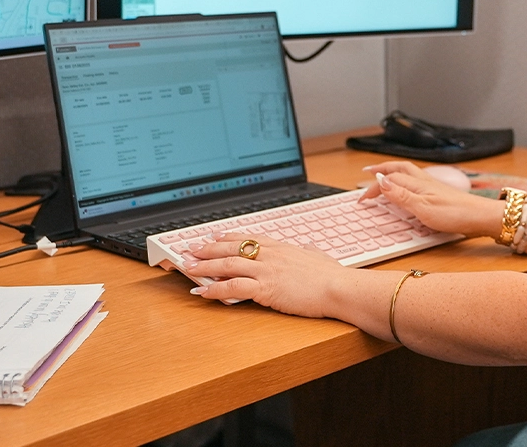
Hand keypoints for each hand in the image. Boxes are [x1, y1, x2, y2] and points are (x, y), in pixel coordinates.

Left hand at [181, 233, 347, 314]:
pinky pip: (233, 287)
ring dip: (204, 265)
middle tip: (190, 249)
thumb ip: (310, 251)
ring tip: (187, 266)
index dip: (228, 236)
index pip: (248, 237)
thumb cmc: (333, 276)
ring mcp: (266, 270)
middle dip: (207, 248)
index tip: (213, 235)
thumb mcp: (320, 257)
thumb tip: (309, 247)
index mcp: (282, 247)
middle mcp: (270, 255)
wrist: (339, 288)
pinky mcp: (265, 288)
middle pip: (232, 247)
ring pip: (227, 264)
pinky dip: (214, 288)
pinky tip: (201, 291)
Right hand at [360, 161, 503, 238]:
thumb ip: (401, 196)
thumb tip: (380, 181)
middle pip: (399, 169)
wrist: (481, 217)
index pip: (389, 179)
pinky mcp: (439, 193)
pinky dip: (406, 180)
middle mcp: (424, 181)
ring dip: (393, 172)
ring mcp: (433, 186)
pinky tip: (408, 187)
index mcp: (417, 184)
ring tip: (384, 175)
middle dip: (382, 169)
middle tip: (368, 171)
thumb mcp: (423, 209)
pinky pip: (417, 180)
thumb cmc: (456, 214)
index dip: (373, 187)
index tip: (362, 198)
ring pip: (408, 173)